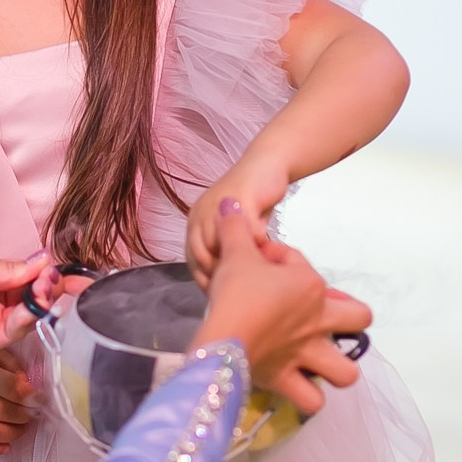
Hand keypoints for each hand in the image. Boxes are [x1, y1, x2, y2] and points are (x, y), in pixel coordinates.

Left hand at [0, 249, 64, 361]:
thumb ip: (5, 269)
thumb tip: (42, 262)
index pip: (26, 274)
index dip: (45, 272)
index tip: (62, 269)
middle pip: (32, 294)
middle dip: (49, 287)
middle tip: (55, 281)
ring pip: (29, 312)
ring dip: (42, 301)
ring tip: (45, 291)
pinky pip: (16, 329)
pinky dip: (28, 318)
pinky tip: (33, 306)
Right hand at [0, 347, 34, 457]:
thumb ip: (8, 361)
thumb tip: (27, 381)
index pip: (15, 390)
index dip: (32, 395)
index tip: (38, 394)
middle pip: (8, 413)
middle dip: (26, 415)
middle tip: (33, 411)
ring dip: (14, 433)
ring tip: (22, 426)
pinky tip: (5, 446)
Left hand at [187, 146, 290, 282]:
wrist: (269, 164)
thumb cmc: (252, 201)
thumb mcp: (235, 230)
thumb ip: (226, 251)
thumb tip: (227, 286)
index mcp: (195, 222)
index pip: (192, 260)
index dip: (206, 281)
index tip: (223, 297)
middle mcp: (201, 213)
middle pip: (202, 255)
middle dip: (221, 277)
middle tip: (242, 290)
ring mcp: (218, 204)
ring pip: (222, 245)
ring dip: (240, 263)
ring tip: (257, 276)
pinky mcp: (241, 196)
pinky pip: (247, 229)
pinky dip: (258, 245)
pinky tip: (269, 253)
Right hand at [196, 204, 370, 416]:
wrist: (222, 334)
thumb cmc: (234, 292)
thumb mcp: (234, 254)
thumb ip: (235, 228)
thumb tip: (230, 204)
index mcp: (309, 286)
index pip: (299, 264)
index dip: (279, 261)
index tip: (258, 265)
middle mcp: (318, 322)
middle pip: (359, 319)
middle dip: (349, 320)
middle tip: (321, 321)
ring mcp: (307, 355)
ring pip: (346, 373)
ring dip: (335, 369)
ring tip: (316, 362)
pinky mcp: (289, 381)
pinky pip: (311, 401)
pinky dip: (307, 397)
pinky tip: (296, 387)